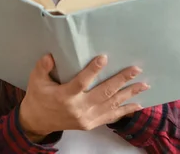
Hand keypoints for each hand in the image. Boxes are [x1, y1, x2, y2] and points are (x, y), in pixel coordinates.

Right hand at [19, 53, 148, 138]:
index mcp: (64, 96)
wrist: (38, 121)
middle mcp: (78, 108)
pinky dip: (126, 110)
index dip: (93, 70)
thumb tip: (51, 56)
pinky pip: (111, 117)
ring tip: (143, 84)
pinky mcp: (91, 124)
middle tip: (135, 69)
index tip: (104, 58)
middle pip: (104, 93)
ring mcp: (87, 118)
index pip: (81, 82)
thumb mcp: (36, 80)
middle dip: (121, 80)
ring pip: (111, 105)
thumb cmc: (38, 97)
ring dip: (129, 94)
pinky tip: (138, 104)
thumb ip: (43, 67)